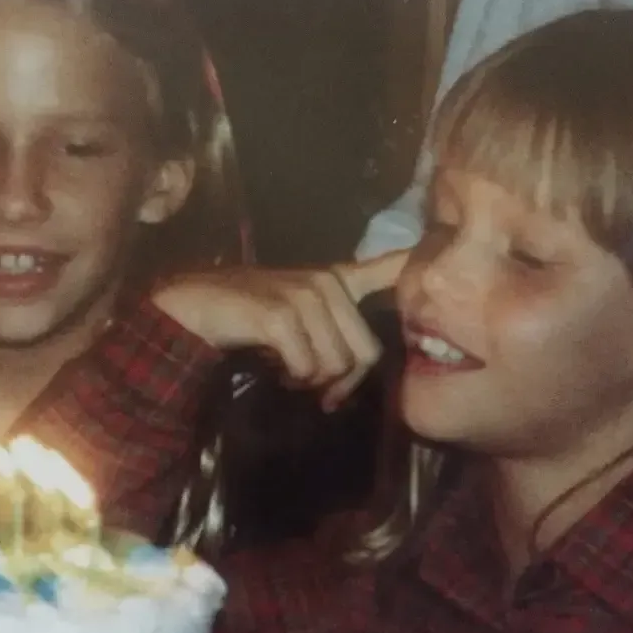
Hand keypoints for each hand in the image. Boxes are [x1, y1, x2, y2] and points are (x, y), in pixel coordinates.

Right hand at [153, 250, 407, 410]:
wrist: (187, 310)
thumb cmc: (242, 320)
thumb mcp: (293, 321)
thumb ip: (329, 337)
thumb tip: (350, 381)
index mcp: (333, 281)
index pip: (386, 269)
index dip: (414, 269)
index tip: (445, 251)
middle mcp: (325, 282)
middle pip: (366, 352)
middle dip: (341, 381)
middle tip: (307, 382)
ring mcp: (303, 293)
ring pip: (337, 364)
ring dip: (311, 380)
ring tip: (285, 368)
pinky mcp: (279, 312)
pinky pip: (308, 365)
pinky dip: (291, 377)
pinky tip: (273, 365)